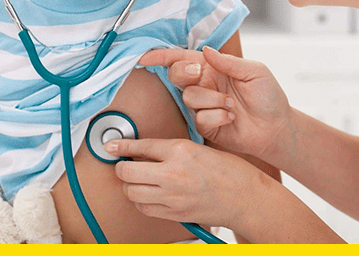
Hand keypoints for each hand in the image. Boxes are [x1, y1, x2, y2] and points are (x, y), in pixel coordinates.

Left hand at [104, 138, 267, 231]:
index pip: (142, 146)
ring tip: (135, 179)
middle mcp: (173, 173)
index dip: (123, 145)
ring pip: (132, 192)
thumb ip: (172, 150)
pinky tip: (146, 194)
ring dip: (128, 185)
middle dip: (121, 166)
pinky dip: (140, 201)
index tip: (113, 146)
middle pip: (129, 171)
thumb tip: (147, 151)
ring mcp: (172, 197)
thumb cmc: (229, 171)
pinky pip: (144, 208)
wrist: (245, 198)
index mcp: (181, 151)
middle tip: (123, 163)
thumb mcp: (199, 148)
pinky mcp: (174, 214)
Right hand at [138, 47, 291, 161]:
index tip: (144, 57)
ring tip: (232, 105)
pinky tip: (231, 118)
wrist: (275, 128)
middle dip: (183, 73)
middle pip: (176, 75)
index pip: (182, 58)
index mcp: (213, 67)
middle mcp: (204, 84)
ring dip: (212, 99)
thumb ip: (228, 61)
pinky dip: (217, 117)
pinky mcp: (205, 126)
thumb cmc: (268, 96)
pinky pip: (200, 118)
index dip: (161, 56)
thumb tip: (205, 50)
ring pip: (189, 98)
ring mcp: (203, 106)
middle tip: (199, 74)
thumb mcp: (254, 71)